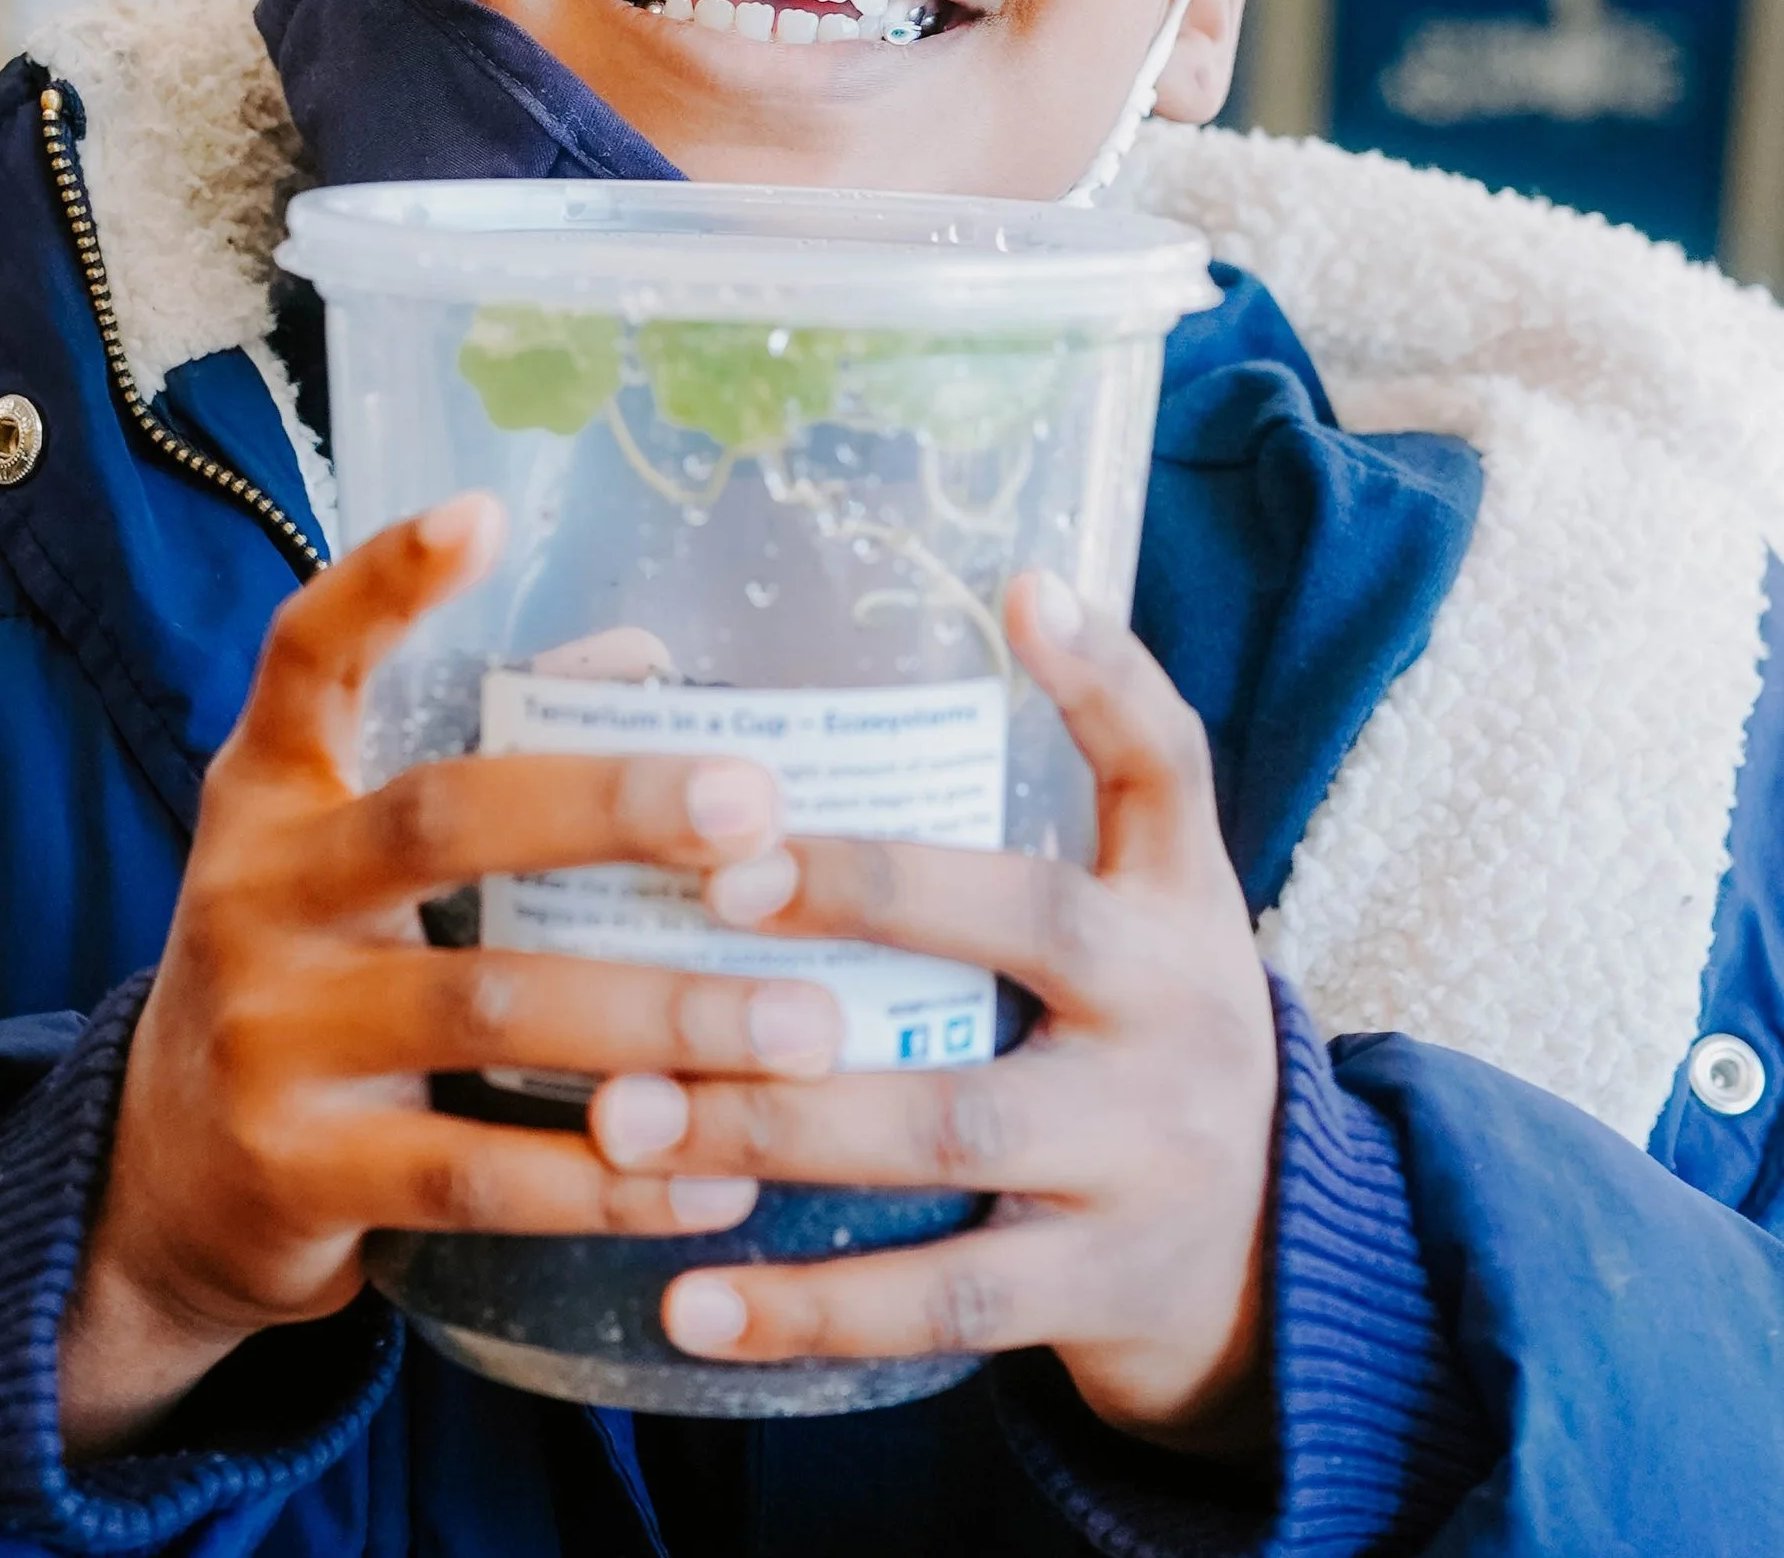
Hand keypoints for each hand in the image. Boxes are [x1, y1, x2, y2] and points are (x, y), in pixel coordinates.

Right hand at [59, 494, 845, 1458]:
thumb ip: (486, 754)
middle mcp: (256, 892)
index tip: (480, 511)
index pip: (306, 654)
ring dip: (660, 1018)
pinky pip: (479, 1176)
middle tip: (759, 813)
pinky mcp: (299, 1174)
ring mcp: (268, 1035)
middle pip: (441, 819)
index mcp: (272, 790)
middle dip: (612, 810)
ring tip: (803, 1026)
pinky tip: (721, 1171)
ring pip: (487, 1008)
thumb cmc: (314, 970)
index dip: (384, 581)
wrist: (165, 1181)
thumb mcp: (350, 852)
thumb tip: (645, 656)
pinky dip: (611, 1177)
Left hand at [589, 572, 1278, 1455]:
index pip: (1168, 760)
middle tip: (705, 889)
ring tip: (625, 1117)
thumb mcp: (1137, 919)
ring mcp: (1146, 1159)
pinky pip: (942, 1302)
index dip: (1106, 672)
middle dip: (865, 896)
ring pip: (953, 1126)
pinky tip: (688, 1299)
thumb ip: (1039, 813)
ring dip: (778, 1119)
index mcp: (1178, 902)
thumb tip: (920, 634)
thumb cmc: (1135, 1044)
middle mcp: (1180, 1011)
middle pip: (1028, 928)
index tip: (1020, 591)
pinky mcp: (1099, 1291)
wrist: (1274, 1274)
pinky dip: (810, 1306)